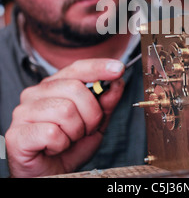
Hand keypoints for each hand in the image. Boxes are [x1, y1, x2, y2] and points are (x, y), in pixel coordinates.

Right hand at [5, 59, 124, 177]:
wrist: (50, 174)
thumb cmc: (70, 146)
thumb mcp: (96, 122)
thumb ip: (105, 102)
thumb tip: (116, 83)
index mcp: (54, 86)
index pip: (78, 68)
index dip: (99, 67)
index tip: (118, 68)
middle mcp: (36, 93)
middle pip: (76, 89)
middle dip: (91, 114)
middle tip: (86, 129)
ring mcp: (24, 112)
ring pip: (65, 110)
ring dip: (76, 131)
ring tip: (69, 139)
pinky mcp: (16, 134)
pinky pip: (52, 133)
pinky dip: (61, 144)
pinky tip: (55, 147)